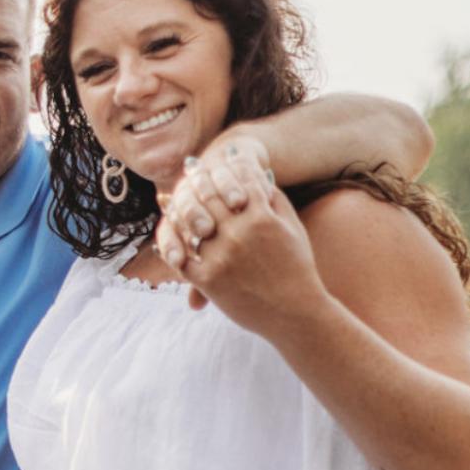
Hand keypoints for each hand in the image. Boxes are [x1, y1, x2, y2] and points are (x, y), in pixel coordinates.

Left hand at [155, 144, 325, 337]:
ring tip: (175, 198)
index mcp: (261, 218)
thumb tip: (259, 176)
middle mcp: (239, 234)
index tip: (223, 157)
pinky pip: (182, 258)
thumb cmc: (297, 268)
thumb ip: (274, 201)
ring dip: (183, 210)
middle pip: (209, 198)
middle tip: (192, 170)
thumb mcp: (292, 228)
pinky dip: (174, 248)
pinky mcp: (209, 281)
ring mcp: (221, 257)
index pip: (238, 181)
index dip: (230, 166)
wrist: (295, 312)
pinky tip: (172, 240)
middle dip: (201, 181)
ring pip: (192, 224)